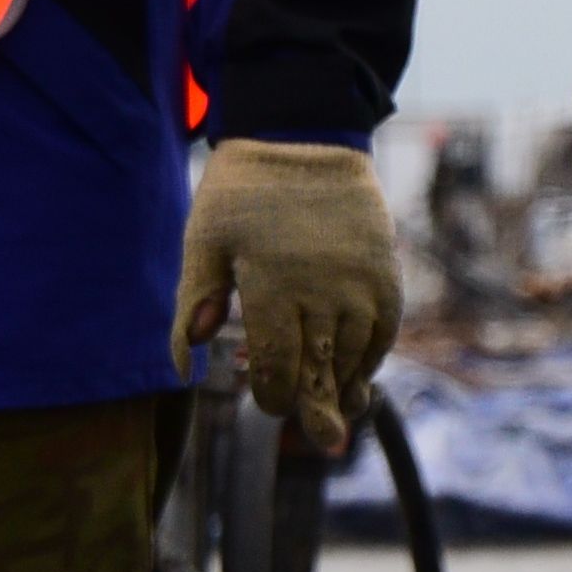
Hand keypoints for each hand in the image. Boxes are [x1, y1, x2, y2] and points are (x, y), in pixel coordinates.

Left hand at [174, 138, 402, 453]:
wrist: (305, 136)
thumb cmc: (243, 192)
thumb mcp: (203, 239)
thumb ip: (195, 303)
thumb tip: (185, 365)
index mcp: (273, 285)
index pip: (278, 368)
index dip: (272, 396)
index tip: (266, 400)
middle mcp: (323, 291)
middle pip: (320, 373)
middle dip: (312, 406)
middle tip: (318, 434)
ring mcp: (360, 284)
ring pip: (354, 359)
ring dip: (343, 387)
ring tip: (337, 408)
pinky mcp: (386, 275)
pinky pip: (384, 334)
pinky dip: (371, 360)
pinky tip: (358, 375)